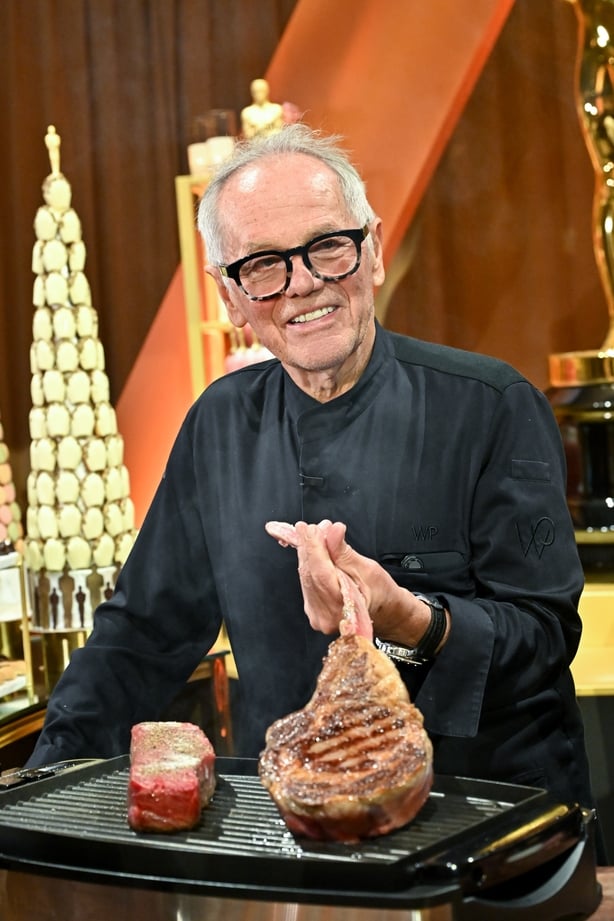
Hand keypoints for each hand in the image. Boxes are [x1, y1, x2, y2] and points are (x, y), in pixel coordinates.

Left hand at [265, 520, 433, 644]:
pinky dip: (311, 564)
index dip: (313, 547)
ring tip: (317, 535)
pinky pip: (307, 582)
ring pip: (306, 576)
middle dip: (311, 546)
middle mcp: (325, 616)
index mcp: (342, 608)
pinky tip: (315, 551)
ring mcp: (317, 615)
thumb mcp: (368, 569)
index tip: (310, 528)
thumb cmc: (381, 593)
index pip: (320, 573)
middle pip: (310, 574)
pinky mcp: (313, 609)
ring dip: (309, 553)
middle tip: (315, 527)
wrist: (386, 612)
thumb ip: (345, 552)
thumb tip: (332, 531)